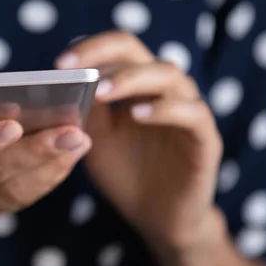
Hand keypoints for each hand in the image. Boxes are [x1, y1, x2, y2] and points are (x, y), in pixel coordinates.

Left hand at [56, 31, 223, 250]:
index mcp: (137, 84)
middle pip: (140, 53)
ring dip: (132, 79)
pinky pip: (193, 113)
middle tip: (77, 71)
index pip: (118, 49)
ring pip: (169, 75)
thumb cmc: (125, 172)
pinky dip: (166, 109)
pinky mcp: (206, 138)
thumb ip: (87, 109)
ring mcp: (187, 110)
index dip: (90, 48)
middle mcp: (163, 89)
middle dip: (105, 57)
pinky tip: (138, 115)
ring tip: (102, 92)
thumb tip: (65, 80)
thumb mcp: (96, 139)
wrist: (156, 216)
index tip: (60, 64)